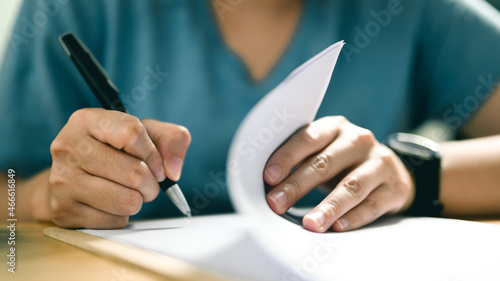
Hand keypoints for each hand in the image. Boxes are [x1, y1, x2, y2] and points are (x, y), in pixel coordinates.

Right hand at [48, 108, 190, 227]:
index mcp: (86, 120)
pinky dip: (122, 216)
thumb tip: (173, 170)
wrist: (74, 178)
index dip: (153, 153)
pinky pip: (114, 221)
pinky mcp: (63, 211)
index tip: (156, 164)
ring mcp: (61, 180)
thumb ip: (171, 139)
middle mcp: (67, 147)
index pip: (132, 133)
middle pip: (134, 172)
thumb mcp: (145, 133)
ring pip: (126, 200)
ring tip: (130, 193)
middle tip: (146, 183)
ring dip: (138, 201)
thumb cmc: (115, 151)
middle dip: (151, 183)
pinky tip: (111, 205)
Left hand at [264, 116, 414, 231]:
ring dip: (328, 207)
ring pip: (351, 186)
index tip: (268, 177)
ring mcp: (379, 162)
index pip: (307, 138)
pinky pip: (372, 204)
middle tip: (276, 204)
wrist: (387, 170)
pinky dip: (354, 217)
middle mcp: (358, 140)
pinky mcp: (394, 186)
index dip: (286, 157)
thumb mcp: (322, 152)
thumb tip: (266, 186)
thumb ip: (298, 161)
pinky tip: (338, 228)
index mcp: (334, 127)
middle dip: (297, 186)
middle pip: (324, 163)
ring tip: (309, 224)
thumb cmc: (341, 162)